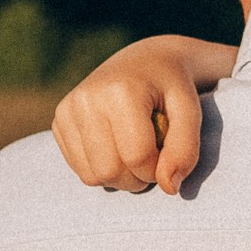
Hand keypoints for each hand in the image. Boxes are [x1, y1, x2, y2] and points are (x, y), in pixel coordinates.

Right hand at [53, 39, 228, 194]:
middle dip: (137, 178)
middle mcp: (86, 99)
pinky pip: (80, 170)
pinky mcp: (60, 121)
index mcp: (119, 92)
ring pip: (92, 176)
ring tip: (135, 152)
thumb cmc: (173, 88)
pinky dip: (103, 169)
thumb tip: (169, 188)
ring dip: (120, 177)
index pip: (136, 157)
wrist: (146, 61)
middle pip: (109, 171)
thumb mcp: (190, 112)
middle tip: (152, 158)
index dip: (157, 169)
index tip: (168, 156)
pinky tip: (117, 147)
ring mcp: (67, 110)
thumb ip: (185, 149)